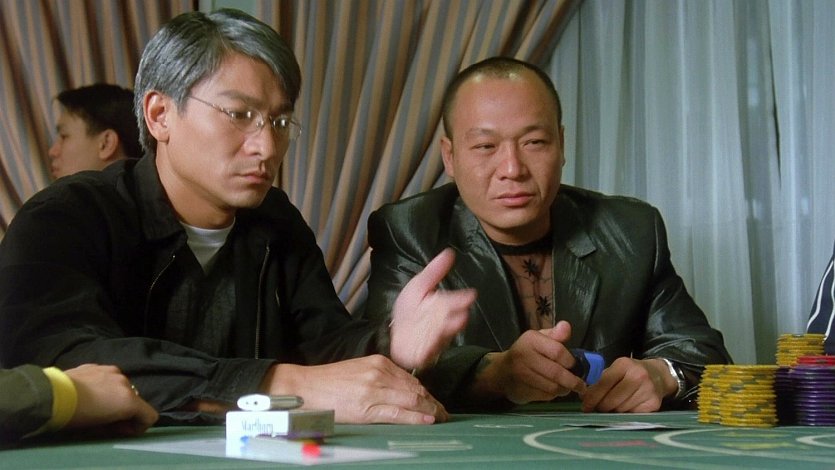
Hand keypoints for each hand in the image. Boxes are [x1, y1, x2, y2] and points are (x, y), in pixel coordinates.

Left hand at [64, 364, 157, 435]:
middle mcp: (125, 382)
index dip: (138, 426)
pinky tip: (86, 392)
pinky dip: (103, 386)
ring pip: (121, 387)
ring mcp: (111, 371)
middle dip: (125, 410)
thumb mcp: (100, 428)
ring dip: (114, 396)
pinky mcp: (96, 365)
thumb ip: (118, 426)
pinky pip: (107, 378)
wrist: (51, 396)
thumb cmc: (76, 416)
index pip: (149, 415)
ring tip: (94, 403)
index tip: (121, 430)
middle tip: (106, 419)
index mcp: (129, 399)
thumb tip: (120, 423)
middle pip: (135, 399)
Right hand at [262, 355, 447, 423]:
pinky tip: (426, 420)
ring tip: (440, 418)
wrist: (306, 388)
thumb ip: (381, 377)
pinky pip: (397, 413)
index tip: (436, 402)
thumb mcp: (359, 371)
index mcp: (378, 363)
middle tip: (445, 413)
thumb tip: (403, 392)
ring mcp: (374, 390)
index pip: (411, 380)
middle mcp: (379, 373)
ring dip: (429, 410)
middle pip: (415, 390)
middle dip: (433, 403)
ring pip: (411, 400)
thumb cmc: (330, 382)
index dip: (427, 393)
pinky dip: (415, 417)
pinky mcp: (366, 407)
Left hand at [389, 248, 475, 370]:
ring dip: (445, 328)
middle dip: (454, 312)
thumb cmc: (410, 311)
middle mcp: (440, 323)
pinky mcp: (424, 354)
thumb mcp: (419, 287)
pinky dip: (429, 346)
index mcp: (441, 306)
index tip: (471, 295)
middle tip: (463, 308)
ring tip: (453, 323)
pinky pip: (428, 350)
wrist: (395, 336)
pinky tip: (430, 342)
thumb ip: (434, 272)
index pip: (451, 301)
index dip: (460, 299)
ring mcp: (433, 339)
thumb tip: (449, 252)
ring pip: (440, 333)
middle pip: (448, 316)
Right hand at [472, 321, 584, 403]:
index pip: (558, 351)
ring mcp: (522, 376)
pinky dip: (554, 395)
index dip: (571, 361)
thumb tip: (566, 326)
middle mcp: (525, 357)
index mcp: (531, 340)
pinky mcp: (522, 391)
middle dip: (572, 381)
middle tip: (581, 385)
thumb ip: (555, 334)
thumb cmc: (527, 352)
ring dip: (565, 389)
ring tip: (569, 387)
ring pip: (553, 387)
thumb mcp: (539, 338)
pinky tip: (555, 390)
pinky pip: (546, 396)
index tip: (576, 365)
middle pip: (556, 373)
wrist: (503, 372)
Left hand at [580, 357, 672, 412]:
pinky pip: (632, 415)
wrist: (659, 375)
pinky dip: (625, 414)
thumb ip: (600, 381)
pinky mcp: (654, 403)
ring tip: (613, 407)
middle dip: (601, 407)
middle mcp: (637, 376)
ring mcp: (647, 390)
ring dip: (613, 411)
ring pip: (620, 409)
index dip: (592, 397)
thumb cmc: (631, 373)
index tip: (585, 406)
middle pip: (610, 400)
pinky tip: (626, 408)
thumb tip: (584, 398)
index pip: (603, 384)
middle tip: (597, 409)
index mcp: (624, 365)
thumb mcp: (616, 370)